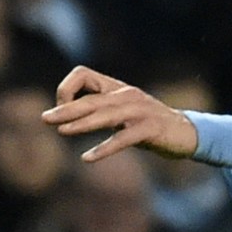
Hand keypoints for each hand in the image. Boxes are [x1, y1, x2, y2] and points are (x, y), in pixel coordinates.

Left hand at [41, 65, 198, 161]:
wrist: (186, 133)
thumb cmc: (148, 126)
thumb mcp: (122, 114)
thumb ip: (101, 111)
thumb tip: (69, 116)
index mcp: (116, 88)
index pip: (83, 74)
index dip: (66, 90)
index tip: (60, 111)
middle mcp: (126, 95)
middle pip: (90, 98)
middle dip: (66, 108)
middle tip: (45, 118)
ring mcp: (140, 111)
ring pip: (105, 115)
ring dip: (82, 123)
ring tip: (62, 131)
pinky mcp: (150, 128)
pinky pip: (123, 138)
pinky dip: (105, 148)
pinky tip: (87, 158)